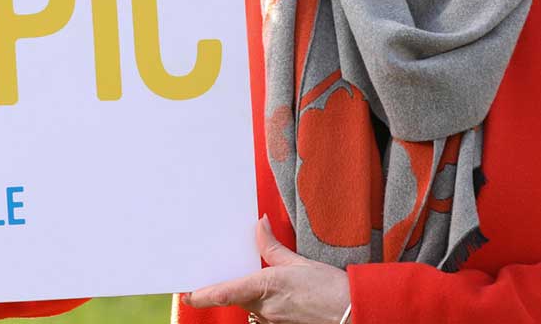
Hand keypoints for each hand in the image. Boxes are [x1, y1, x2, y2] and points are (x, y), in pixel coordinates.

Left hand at [185, 216, 350, 323]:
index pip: (225, 293)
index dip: (202, 295)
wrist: (354, 313)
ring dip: (252, 295)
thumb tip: (259, 225)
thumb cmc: (331, 287)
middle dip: (231, 288)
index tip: (186, 293)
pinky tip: (282, 296)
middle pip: (237, 298)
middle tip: (225, 275)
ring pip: (251, 307)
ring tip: (270, 283)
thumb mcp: (300, 263)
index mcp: (266, 286)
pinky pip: (265, 314)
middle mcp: (265, 307)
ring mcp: (273, 321)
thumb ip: (274, 248)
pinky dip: (265, 304)